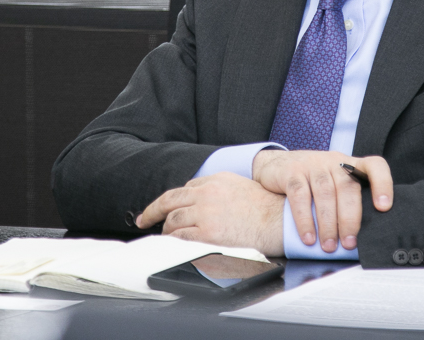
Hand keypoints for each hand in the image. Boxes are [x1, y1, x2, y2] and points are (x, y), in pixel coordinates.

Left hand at [136, 172, 284, 255]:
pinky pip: (180, 237)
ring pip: (173, 220)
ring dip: (166, 230)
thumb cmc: (266, 208)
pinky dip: (171, 241)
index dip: (172, 200)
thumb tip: (202, 199)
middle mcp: (207, 194)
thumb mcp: (239, 186)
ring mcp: (206, 213)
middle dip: (154, 211)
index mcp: (215, 180)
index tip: (163, 207)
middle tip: (145, 219)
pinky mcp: (207, 233)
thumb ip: (218, 189)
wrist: (278, 221)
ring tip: (164, 236)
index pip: (185, 188)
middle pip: (171, 200)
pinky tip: (170, 244)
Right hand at [251, 150, 392, 252]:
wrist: (276, 164)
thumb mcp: (335, 184)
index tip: (384, 207)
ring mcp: (313, 164)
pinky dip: (304, 219)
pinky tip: (308, 237)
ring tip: (328, 245)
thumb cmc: (314, 182)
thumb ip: (350, 202)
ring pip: (325, 192)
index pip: (374, 166)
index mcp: (351, 165)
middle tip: (349, 243)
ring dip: (328, 223)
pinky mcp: (292, 171)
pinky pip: (300, 195)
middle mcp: (334, 161)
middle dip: (350, 218)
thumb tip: (365, 236)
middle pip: (347, 187)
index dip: (383, 184)